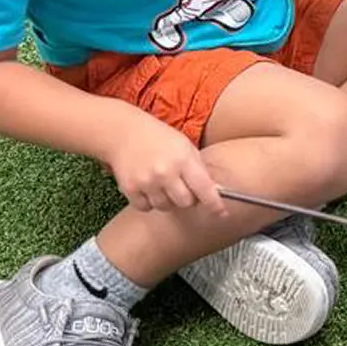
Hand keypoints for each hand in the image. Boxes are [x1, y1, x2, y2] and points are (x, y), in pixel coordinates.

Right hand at [106, 111, 222, 214]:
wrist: (124, 132)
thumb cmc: (159, 138)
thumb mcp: (185, 146)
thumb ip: (198, 168)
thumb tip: (216, 191)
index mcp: (183, 159)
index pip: (204, 188)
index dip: (214, 204)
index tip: (222, 213)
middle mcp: (165, 172)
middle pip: (185, 203)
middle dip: (187, 198)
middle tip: (182, 187)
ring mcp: (146, 181)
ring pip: (165, 207)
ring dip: (167, 200)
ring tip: (163, 184)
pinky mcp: (130, 188)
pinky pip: (145, 207)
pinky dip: (149, 202)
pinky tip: (149, 187)